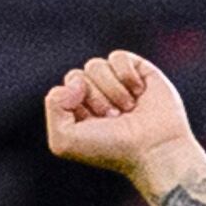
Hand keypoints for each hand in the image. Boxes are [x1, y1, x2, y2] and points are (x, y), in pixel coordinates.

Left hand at [41, 50, 200, 180]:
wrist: (153, 149)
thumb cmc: (110, 149)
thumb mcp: (63, 140)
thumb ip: (53, 106)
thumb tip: (75, 80)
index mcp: (76, 113)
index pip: (62, 89)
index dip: (74, 103)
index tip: (93, 123)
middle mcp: (96, 97)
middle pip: (77, 75)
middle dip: (93, 97)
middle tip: (112, 118)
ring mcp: (117, 83)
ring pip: (95, 65)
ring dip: (111, 90)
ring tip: (127, 109)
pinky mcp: (139, 71)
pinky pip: (118, 57)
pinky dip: (126, 75)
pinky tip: (138, 92)